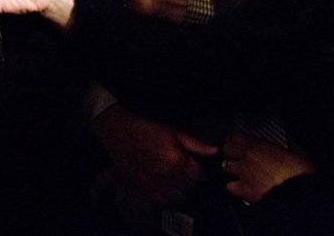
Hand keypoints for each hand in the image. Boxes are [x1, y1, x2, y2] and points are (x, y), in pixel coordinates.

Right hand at [92, 105, 217, 205]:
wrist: (118, 132)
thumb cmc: (146, 130)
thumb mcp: (173, 132)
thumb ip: (196, 144)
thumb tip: (215, 151)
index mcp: (176, 159)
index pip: (199, 175)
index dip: (198, 169)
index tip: (192, 165)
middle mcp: (166, 175)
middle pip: (190, 188)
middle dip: (189, 179)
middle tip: (181, 170)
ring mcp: (153, 185)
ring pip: (178, 198)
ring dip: (178, 190)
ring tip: (172, 179)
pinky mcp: (142, 190)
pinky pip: (162, 202)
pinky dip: (165, 198)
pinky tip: (163, 187)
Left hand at [221, 132, 313, 203]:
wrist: (301, 193)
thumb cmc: (301, 172)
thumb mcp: (296, 150)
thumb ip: (286, 140)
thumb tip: (286, 136)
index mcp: (257, 144)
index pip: (235, 136)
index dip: (235, 139)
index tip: (236, 141)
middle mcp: (247, 156)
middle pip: (226, 149)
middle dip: (231, 152)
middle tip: (237, 156)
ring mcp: (244, 173)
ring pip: (226, 166)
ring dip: (232, 168)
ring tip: (241, 172)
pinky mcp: (245, 190)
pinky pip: (230, 186)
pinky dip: (234, 187)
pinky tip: (241, 188)